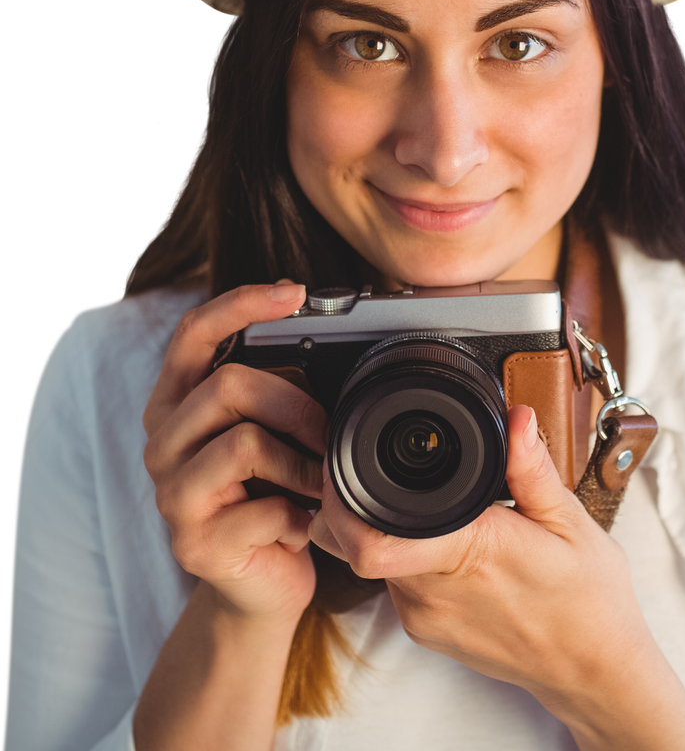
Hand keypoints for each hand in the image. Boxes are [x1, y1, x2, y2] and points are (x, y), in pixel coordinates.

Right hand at [143, 280, 326, 624]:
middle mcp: (162, 443)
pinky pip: (263, 508)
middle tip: (327, 434)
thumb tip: (324, 347)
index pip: (194, 333)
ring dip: (303, 464)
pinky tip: (301, 528)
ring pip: (246, 443)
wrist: (264, 587)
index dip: (241, 303)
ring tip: (318, 485)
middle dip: (297, 404)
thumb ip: (277, 390)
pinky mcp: (193, 543)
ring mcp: (171, 495)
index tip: (294, 292)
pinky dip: (300, 516)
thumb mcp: (275, 432)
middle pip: (229, 385)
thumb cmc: (274, 496)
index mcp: (177, 404)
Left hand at [310, 403, 636, 697]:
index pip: (368, 539)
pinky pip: (394, 580)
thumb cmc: (588, 600)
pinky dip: (405, 553)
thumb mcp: (571, 522)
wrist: (592, 671)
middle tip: (394, 470)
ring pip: (371, 559)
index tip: (358, 461)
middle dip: (359, 500)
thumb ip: (532, 469)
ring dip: (385, 527)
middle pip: (354, 542)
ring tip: (431, 506)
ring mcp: (424, 617)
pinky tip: (443, 539)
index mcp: (467, 554)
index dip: (346, 497)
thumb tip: (516, 420)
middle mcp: (433, 593)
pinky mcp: (424, 631)